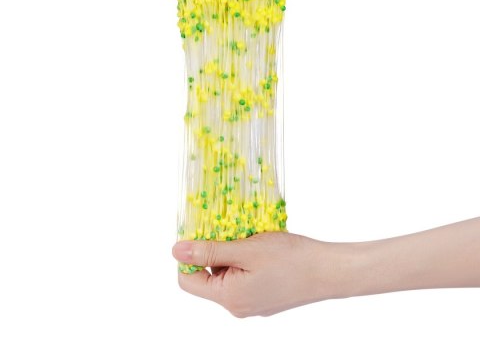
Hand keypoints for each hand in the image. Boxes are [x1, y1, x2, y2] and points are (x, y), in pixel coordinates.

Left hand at [172, 232, 356, 316]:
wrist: (329, 270)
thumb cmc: (290, 259)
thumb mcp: (245, 249)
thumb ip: (210, 251)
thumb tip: (177, 251)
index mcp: (229, 298)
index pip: (188, 280)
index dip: (188, 255)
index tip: (199, 232)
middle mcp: (238, 306)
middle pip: (209, 276)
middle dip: (214, 250)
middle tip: (227, 228)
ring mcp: (253, 303)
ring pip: (228, 274)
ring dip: (231, 252)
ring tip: (247, 235)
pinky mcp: (265, 297)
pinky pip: (244, 277)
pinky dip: (245, 259)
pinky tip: (260, 244)